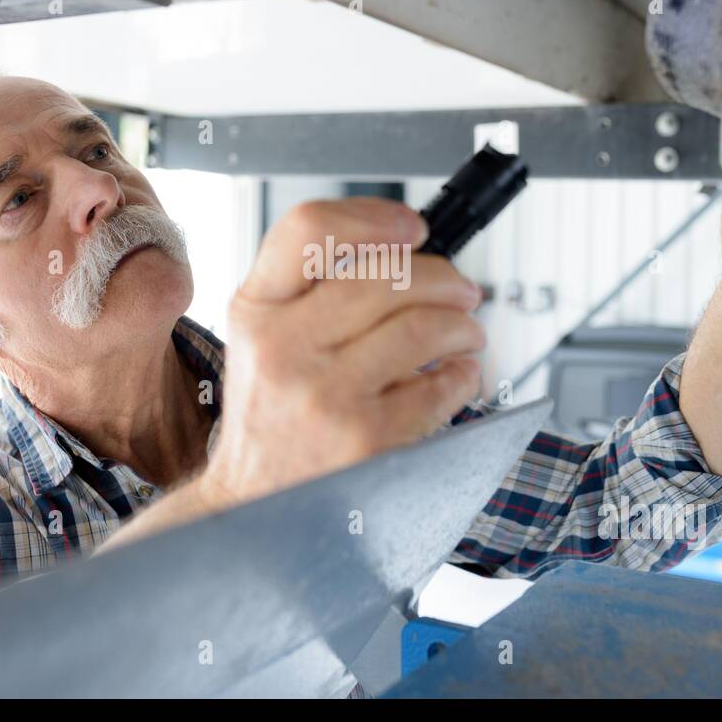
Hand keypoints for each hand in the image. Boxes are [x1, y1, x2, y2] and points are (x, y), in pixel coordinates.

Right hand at [197, 198, 484, 510]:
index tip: (412, 227)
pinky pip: (440, 386)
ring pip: (423, 326)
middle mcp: (282, 348)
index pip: (309, 229)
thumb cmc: (271, 418)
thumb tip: (403, 248)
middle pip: (385, 274)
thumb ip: (311, 289)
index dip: (373, 216)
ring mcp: (325, 394)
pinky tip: (457, 376)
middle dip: (444, 276)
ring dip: (463, 324)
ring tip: (467, 333)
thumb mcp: (262, 340)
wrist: (254, 506)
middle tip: (463, 289)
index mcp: (255, 311)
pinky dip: (464, 374)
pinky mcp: (366, 439)